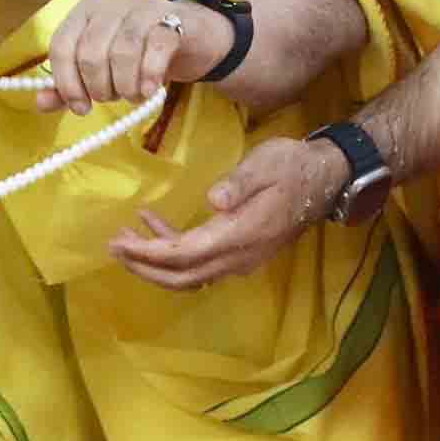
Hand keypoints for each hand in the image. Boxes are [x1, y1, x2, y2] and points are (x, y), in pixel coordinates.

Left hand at [41, 0, 226, 112]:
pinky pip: (157, 48)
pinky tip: (149, 90)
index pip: (62, 46)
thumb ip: (70, 83)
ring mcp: (142, 8)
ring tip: (132, 96)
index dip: (66, 83)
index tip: (80, 108)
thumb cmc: (138, 52)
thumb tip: (41, 103)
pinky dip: (150, 75)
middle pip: (91, 53)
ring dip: (125, 85)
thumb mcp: (101, 66)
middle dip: (99, 87)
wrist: (191, 35)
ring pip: (123, 52)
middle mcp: (110, 4)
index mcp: (85, 12)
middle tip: (112, 98)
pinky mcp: (172, 20)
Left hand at [110, 135, 342, 290]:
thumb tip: (214, 199)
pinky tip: (156, 224)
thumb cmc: (294, 166)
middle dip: (144, 266)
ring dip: (155, 263)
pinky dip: (174, 251)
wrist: (326, 179)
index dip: (148, 254)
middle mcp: (239, 256)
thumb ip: (240, 183)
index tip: (119, 243)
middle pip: (182, 276)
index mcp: (240, 235)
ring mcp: (241, 258)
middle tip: (113, 246)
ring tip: (126, 238)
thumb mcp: (267, 164)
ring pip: (190, 275)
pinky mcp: (241, 252)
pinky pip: (201, 263)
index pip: (184, 255)